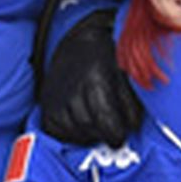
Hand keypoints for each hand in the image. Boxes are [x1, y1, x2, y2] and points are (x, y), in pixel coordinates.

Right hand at [34, 13, 145, 147]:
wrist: (77, 45)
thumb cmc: (106, 60)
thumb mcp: (124, 74)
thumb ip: (130, 100)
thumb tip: (133, 126)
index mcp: (95, 79)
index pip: (105, 117)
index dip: (115, 133)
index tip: (122, 136)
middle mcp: (72, 89)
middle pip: (89, 126)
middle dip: (104, 135)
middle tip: (114, 135)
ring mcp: (56, 98)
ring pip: (73, 131)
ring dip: (89, 136)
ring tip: (100, 129)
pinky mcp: (46, 105)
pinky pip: (56, 131)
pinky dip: (70, 135)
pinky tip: (82, 128)